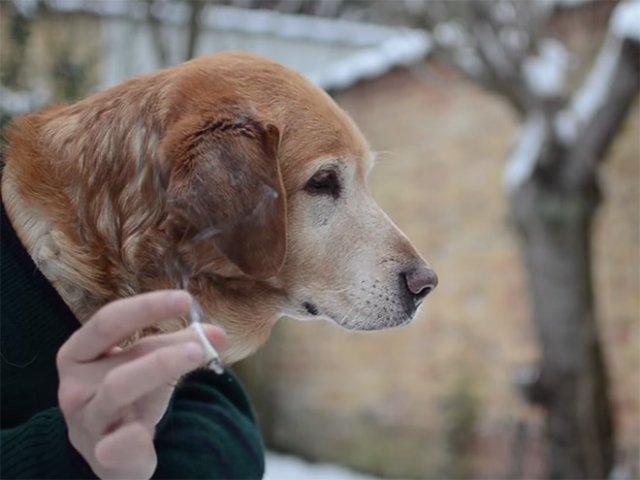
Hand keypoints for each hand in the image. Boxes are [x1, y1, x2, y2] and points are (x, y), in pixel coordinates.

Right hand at [56, 290, 223, 479]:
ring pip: (119, 389)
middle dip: (163, 347)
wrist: (108, 453)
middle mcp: (74, 385)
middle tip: (202, 342)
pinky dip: (135, 436)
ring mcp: (86, 420)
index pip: (109, 320)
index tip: (185, 299)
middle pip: (121, 357)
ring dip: (161, 370)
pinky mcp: (100, 454)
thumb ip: (178, 345)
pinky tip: (147, 432)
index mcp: (79, 353)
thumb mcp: (147, 365)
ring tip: (198, 358)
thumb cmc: (127, 395)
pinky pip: (118, 443)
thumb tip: (218, 334)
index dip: (147, 307)